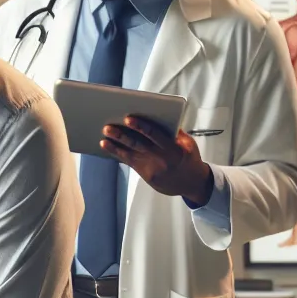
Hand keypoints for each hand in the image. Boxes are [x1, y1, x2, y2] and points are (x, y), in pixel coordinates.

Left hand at [100, 116, 214, 205]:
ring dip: (115, 145)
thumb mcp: (188, 143)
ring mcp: (153, 168)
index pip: (154, 134)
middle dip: (122, 135)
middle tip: (108, 127)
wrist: (192, 183)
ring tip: (104, 136)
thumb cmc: (189, 158)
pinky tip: (108, 146)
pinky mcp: (146, 175)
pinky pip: (130, 162)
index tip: (128, 118)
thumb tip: (157, 114)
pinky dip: (117, 153)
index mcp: (174, 148)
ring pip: (130, 154)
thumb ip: (174, 130)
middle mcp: (161, 159)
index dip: (140, 126)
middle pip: (138, 144)